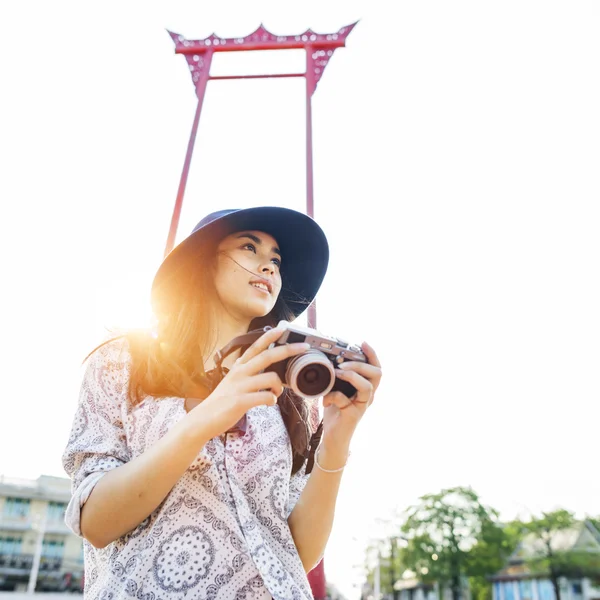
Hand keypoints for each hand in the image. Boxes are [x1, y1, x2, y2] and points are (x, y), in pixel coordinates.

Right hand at [189, 326, 309, 439]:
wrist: (203, 420)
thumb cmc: (223, 401)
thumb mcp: (234, 381)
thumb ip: (249, 373)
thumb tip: (269, 371)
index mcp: (239, 367)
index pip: (256, 346)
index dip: (270, 336)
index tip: (283, 328)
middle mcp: (240, 372)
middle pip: (267, 356)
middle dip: (287, 349)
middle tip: (303, 347)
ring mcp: (240, 386)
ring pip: (270, 378)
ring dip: (279, 386)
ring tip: (276, 393)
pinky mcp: (240, 401)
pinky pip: (265, 396)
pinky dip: (272, 399)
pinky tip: (269, 402)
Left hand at [320, 341, 381, 449]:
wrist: (333, 436)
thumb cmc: (335, 410)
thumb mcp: (336, 388)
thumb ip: (336, 376)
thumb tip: (327, 358)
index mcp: (366, 387)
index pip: (375, 367)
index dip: (372, 354)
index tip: (362, 343)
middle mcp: (368, 395)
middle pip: (377, 374)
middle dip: (360, 364)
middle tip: (342, 363)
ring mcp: (362, 406)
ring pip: (367, 386)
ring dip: (351, 376)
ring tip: (336, 373)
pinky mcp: (353, 415)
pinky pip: (345, 400)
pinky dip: (332, 396)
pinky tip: (325, 400)